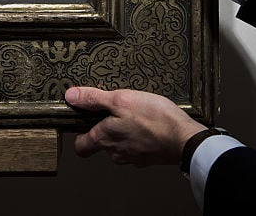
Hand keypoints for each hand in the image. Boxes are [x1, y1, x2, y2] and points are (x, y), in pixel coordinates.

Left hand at [65, 87, 205, 166]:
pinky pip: (137, 148)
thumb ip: (94, 99)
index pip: (81, 147)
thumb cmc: (154, 118)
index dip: (79, 134)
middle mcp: (115, 153)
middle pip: (101, 144)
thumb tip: (71, 96)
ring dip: (124, 133)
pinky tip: (149, 125)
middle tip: (115, 112)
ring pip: (120, 146)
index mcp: (104, 139)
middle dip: (105, 130)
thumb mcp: (121, 99)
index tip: (84, 122)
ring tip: (136, 116)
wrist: (183, 138)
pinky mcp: (148, 158)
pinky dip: (140, 138)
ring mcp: (133, 158)